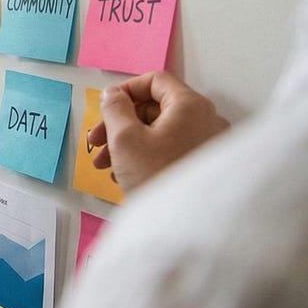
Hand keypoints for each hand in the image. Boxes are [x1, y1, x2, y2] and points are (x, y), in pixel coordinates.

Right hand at [88, 71, 229, 191]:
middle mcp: (207, 119)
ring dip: (129, 142)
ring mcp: (210, 143)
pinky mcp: (207, 165)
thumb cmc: (155, 175)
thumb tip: (113, 94)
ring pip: (161, 130)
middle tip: (97, 142)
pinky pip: (173, 148)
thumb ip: (114, 107)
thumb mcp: (124, 137)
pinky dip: (148, 154)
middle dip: (121, 123)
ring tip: (107, 165)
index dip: (124, 90)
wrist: (185, 226)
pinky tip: (127, 174)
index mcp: (190, 105)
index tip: (104, 109)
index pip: (155, 80)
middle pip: (156, 107)